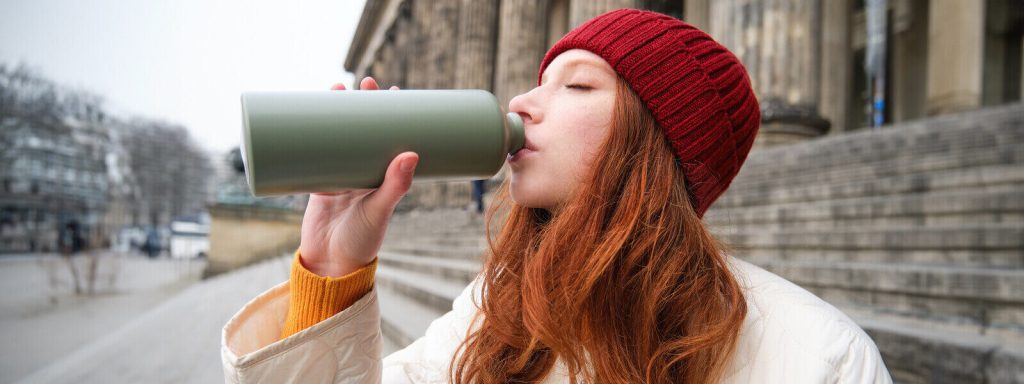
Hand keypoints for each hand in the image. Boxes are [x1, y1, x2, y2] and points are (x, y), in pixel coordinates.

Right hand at [299, 77, 414, 276]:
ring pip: (338, 136)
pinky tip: (306, 113)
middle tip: (366, 82)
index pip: (392, 137)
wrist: (330, 266)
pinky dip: (310, 134)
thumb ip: (395, 186)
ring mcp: (339, 175)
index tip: (396, 90)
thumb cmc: (362, 242)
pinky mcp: (316, 182)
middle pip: (364, 130)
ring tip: (337, 89)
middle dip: (364, 104)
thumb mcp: (381, 211)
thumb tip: (410, 153)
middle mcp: (363, 172)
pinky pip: (313, 153)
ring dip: (337, 112)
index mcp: (384, 177)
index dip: (394, 114)